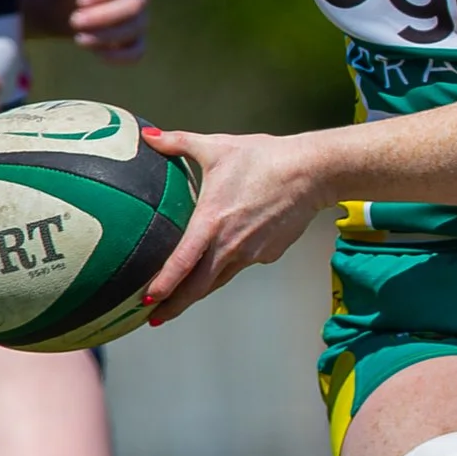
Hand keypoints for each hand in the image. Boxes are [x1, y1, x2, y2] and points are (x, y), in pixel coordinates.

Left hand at [31, 0, 148, 61]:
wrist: (69, 8)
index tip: (79, 2)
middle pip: (134, 7)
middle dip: (103, 16)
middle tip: (74, 21)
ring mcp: (141, 19)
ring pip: (135, 30)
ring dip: (106, 36)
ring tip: (77, 38)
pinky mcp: (136, 41)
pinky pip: (137, 52)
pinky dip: (119, 56)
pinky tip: (96, 54)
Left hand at [134, 127, 328, 323]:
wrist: (311, 172)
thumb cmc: (264, 158)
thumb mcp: (217, 147)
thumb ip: (178, 143)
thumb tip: (148, 136)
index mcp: (212, 222)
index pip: (182, 263)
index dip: (163, 285)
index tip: (146, 300)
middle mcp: (230, 244)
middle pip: (197, 287)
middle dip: (173, 306)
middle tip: (152, 318)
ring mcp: (251, 253)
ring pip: (218, 280)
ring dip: (196, 293)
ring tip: (179, 302)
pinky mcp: (268, 255)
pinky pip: (241, 264)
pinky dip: (228, 266)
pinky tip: (225, 257)